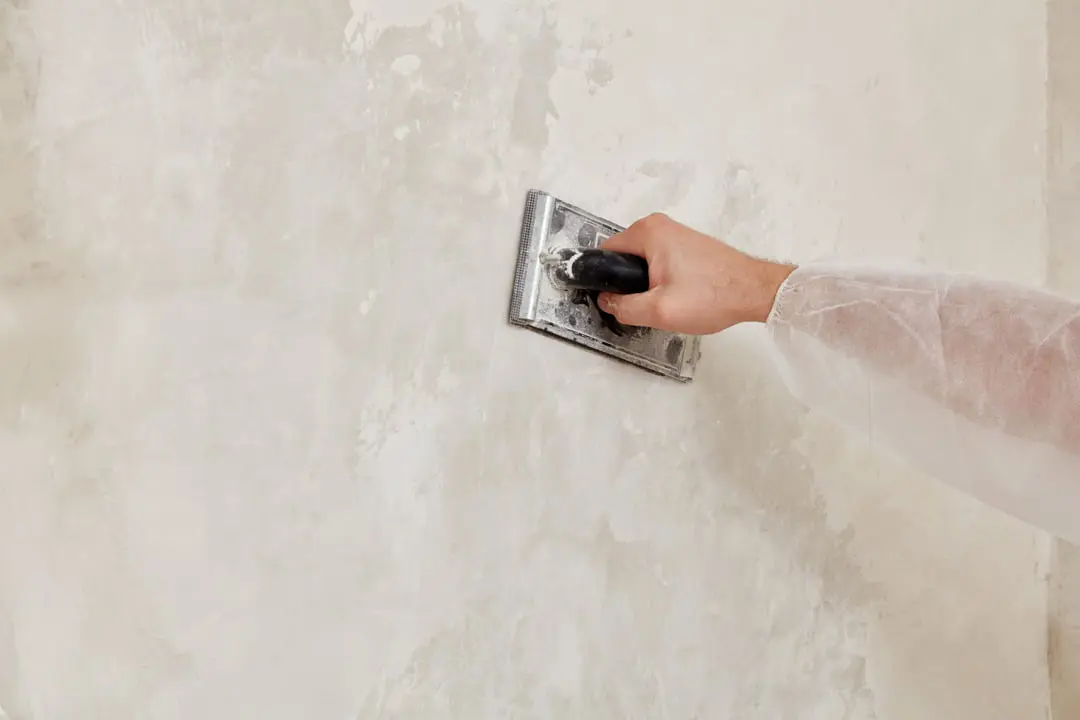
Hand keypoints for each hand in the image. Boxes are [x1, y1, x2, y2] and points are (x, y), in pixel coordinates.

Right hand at [597, 213, 794, 334]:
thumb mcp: (658, 311)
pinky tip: (676, 296)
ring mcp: (674, 234)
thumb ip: (623, 307)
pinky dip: (660, 280)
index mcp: (647, 232)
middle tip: (645, 304)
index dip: (605, 279)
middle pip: (623, 258)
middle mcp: (659, 226)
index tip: (613, 298)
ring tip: (664, 301)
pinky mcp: (686, 245)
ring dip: (645, 283)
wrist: (754, 292)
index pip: (605, 253)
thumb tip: (607, 302)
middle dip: (628, 283)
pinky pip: (658, 262)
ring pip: (641, 262)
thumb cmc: (715, 294)